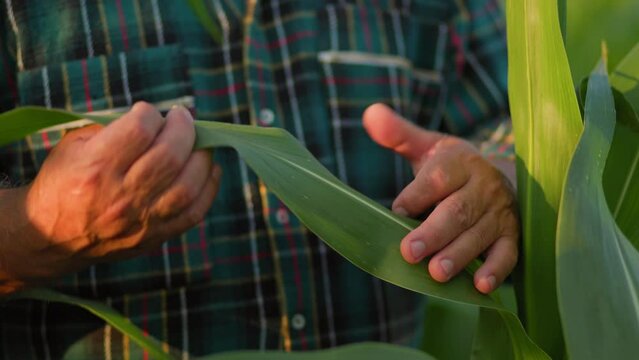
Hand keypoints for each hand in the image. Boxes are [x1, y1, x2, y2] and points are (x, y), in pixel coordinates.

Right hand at [0, 102, 220, 288]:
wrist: (50, 239)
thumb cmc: (62, 183)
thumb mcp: (72, 147)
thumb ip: (112, 129)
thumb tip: (156, 119)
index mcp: (96, 168)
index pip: (140, 130)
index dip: (150, 113)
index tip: (148, 113)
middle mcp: (121, 196)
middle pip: (170, 156)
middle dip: (184, 128)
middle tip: (182, 118)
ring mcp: (141, 220)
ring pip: (188, 185)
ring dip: (201, 156)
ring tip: (198, 143)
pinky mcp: (155, 237)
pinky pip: (195, 211)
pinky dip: (209, 186)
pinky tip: (209, 169)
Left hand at [363, 104, 518, 293]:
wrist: (498, 178)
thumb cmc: (452, 167)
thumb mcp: (427, 147)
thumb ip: (398, 134)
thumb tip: (370, 113)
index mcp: (461, 162)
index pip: (439, 178)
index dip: (418, 194)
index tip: (397, 209)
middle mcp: (483, 186)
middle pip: (457, 211)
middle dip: (433, 233)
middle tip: (409, 252)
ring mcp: (499, 213)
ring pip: (479, 234)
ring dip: (458, 254)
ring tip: (436, 273)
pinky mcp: (512, 235)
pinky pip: (507, 253)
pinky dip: (496, 270)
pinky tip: (479, 285)